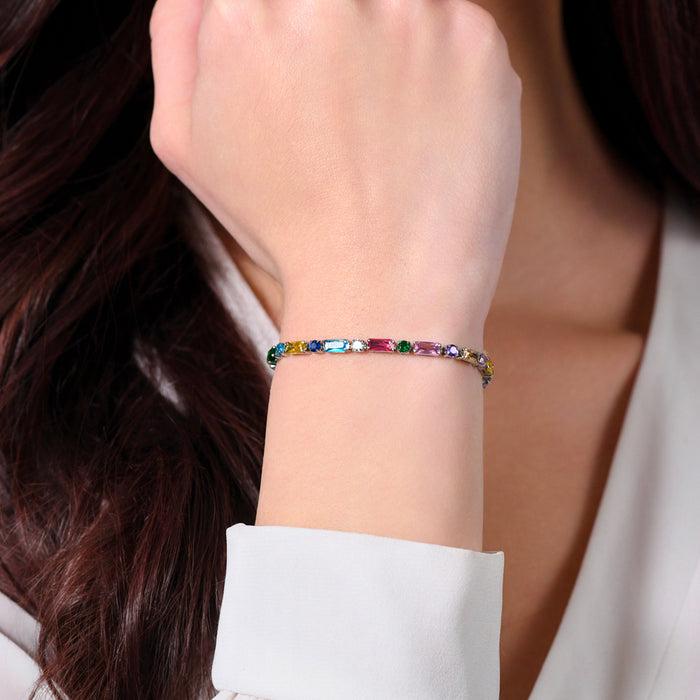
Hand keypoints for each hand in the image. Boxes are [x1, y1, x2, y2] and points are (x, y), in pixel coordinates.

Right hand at [149, 0, 521, 329]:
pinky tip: (427, 133)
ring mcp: (408, 14)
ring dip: (390, 44)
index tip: (303, 77)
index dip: (288, 39)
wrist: (381, 290)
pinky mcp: (476, 42)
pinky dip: (443, 73)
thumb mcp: (186, 142)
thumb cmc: (283, 226)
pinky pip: (455, 28)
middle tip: (347, 102)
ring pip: (396, 0)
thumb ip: (177, 36)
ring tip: (385, 124)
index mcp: (241, 16)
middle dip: (337, 33)